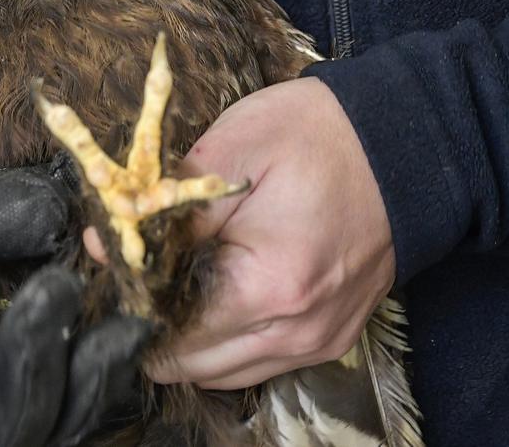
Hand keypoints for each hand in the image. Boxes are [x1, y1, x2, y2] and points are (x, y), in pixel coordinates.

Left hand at [88, 77, 393, 389]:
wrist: (403, 140)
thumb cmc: (316, 136)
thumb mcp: (231, 153)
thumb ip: (164, 205)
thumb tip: (104, 244)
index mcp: (268, 288)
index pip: (171, 334)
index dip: (134, 304)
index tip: (118, 270)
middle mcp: (297, 331)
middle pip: (193, 365)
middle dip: (156, 326)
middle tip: (140, 275)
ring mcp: (320, 341)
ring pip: (225, 372)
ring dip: (190, 340)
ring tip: (176, 284)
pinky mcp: (332, 337)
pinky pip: (261, 362)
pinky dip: (229, 340)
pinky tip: (216, 297)